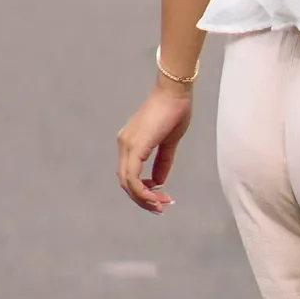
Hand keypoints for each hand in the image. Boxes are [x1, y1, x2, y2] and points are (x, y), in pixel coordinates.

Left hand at [116, 76, 195, 210]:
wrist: (175, 91)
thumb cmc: (175, 110)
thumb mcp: (169, 141)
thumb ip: (162, 161)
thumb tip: (158, 182)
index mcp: (129, 143)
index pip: (129, 175)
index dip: (143, 191)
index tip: (161, 198)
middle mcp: (124, 144)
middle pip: (125, 183)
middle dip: (143, 199)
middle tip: (162, 206)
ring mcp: (127, 145)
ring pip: (127, 183)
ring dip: (144, 198)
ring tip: (161, 204)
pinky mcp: (135, 146)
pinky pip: (132, 177)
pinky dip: (142, 191)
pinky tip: (156, 196)